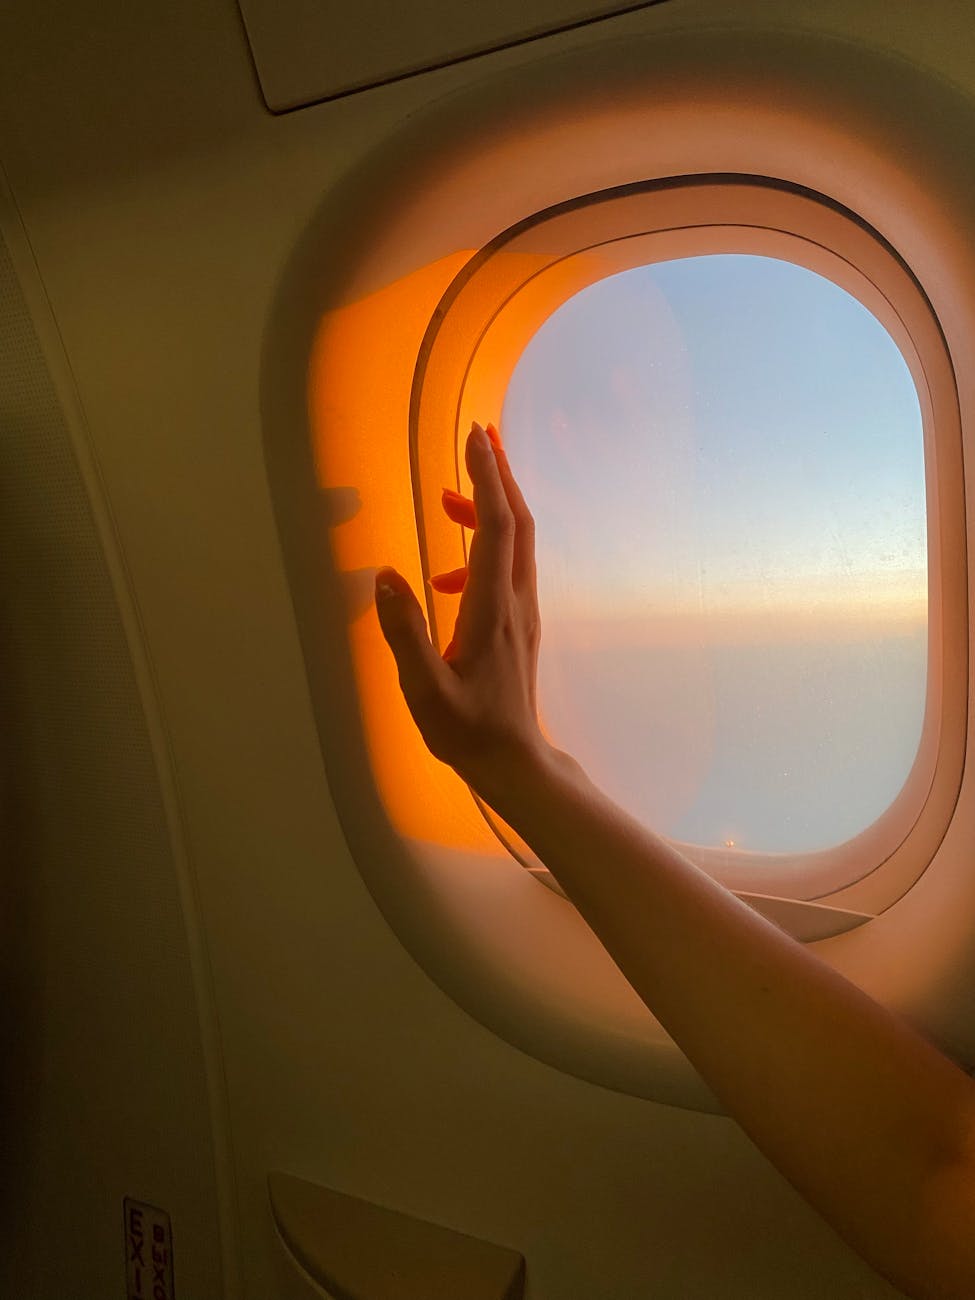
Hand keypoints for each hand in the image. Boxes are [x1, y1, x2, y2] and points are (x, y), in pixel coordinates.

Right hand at [375, 421, 548, 798]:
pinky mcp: (519, 624)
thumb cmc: (467, 731)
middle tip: (478, 435)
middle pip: (517, 522)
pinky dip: (482, 548)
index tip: (473, 437)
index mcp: (493, 609)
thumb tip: (385, 574)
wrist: (514, 761)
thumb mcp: (425, 690)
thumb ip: (405, 632)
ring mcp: (522, 612)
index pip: (495, 528)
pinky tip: (445, 575)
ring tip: (450, 493)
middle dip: (499, 475)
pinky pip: (507, 567)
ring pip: (516, 542)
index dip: (486, 479)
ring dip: (491, 507)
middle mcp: (516, 601)